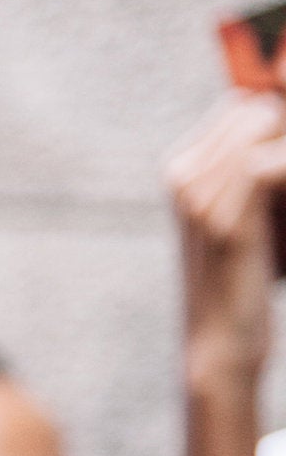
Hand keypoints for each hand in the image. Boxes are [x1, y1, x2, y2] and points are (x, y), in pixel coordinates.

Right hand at [171, 91, 285, 401]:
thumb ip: (251, 179)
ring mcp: (199, 198)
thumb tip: (279, 135)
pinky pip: (266, 167)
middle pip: (255, 111)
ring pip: (264, 129)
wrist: (219, 347)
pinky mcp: (226, 222)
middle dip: (285, 137)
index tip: (284, 165)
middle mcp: (183, 177)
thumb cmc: (241, 284)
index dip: (278, 125)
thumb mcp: (239, 220)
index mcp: (180, 170)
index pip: (240, 108)